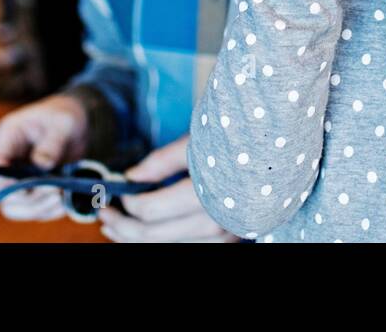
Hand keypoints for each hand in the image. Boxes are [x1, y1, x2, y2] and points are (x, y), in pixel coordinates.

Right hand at [0, 93, 89, 220]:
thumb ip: (52, 143)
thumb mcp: (63, 123)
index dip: (6, 181)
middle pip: (4, 194)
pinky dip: (49, 210)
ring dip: (39, 209)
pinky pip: (36, 208)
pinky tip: (65, 203)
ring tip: (62, 200)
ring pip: (18, 207)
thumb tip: (42, 165)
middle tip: (55, 193)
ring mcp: (22, 177)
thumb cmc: (66, 115)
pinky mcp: (36, 188)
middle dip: (28, 200)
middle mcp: (10, 160)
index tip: (28, 188)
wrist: (79, 121)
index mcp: (8, 137)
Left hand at [97, 136, 236, 242]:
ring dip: (136, 240)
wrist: (281, 150)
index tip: (117, 190)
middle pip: (154, 237)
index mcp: (211, 194)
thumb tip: (129, 176)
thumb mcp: (198, 140)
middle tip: (104, 213)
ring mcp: (226, 234)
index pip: (152, 210)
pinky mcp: (229, 237)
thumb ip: (161, 161)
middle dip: (123, 226)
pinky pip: (185, 247)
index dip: (128, 202)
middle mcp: (219, 221)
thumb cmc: (241, 137)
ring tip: (114, 228)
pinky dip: (158, 243)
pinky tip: (141, 235)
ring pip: (167, 248)